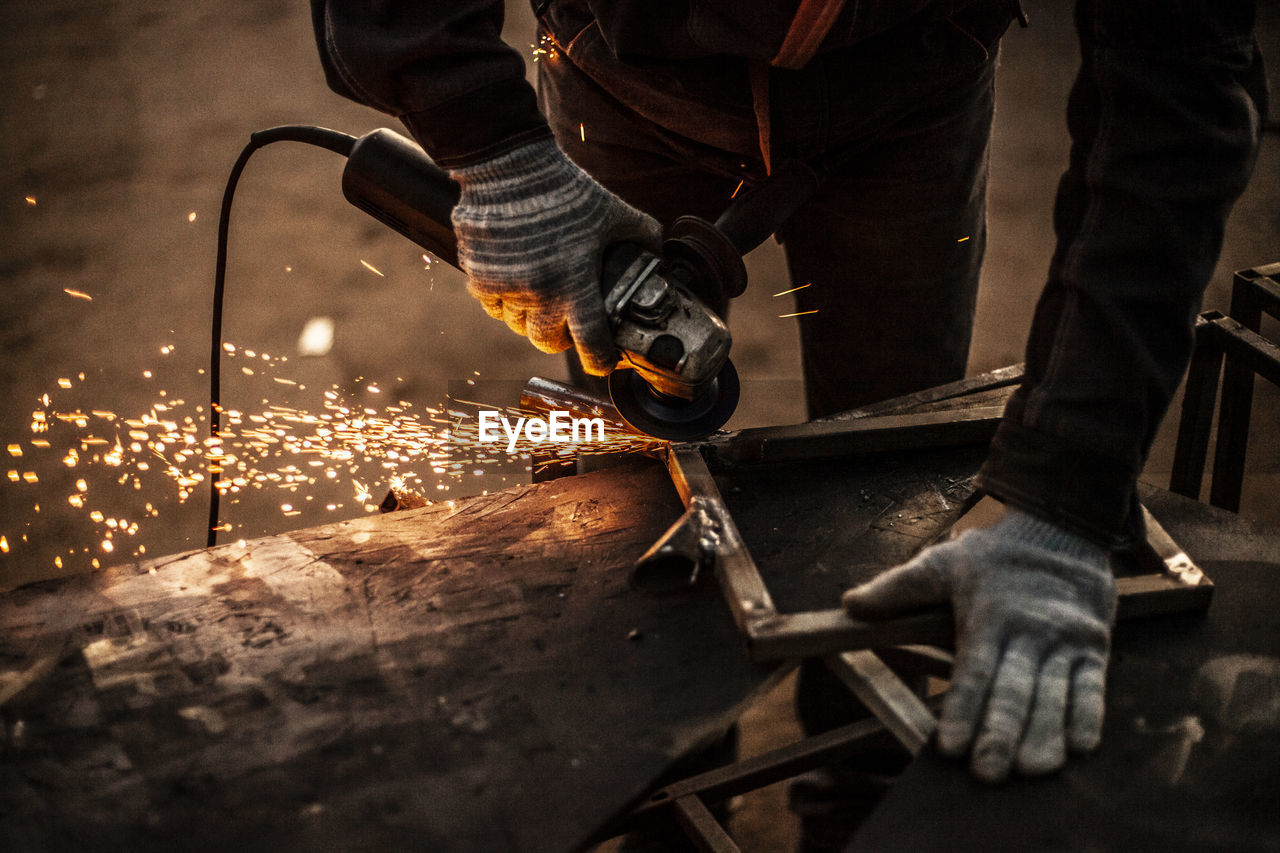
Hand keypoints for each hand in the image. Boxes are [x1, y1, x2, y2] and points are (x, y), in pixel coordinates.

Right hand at [448, 138, 662, 374]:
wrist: (511, 167)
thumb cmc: (566, 190)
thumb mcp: (615, 212)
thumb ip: (643, 236)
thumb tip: (659, 254)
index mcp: (577, 285)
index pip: (591, 346)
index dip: (600, 360)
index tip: (603, 360)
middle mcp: (539, 294)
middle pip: (548, 344)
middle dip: (560, 340)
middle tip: (568, 324)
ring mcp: (506, 288)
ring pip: (517, 326)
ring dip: (530, 319)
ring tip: (540, 298)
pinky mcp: (479, 276)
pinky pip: (492, 305)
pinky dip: (504, 301)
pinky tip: (515, 282)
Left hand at [841, 508, 1115, 782]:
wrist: (1060, 526)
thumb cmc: (993, 556)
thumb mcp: (941, 563)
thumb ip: (896, 590)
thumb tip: (848, 604)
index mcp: (987, 616)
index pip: (972, 670)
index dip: (961, 708)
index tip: (949, 747)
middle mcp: (1028, 632)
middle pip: (1013, 690)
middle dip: (1001, 734)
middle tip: (989, 774)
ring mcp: (1064, 640)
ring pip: (1054, 694)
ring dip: (1045, 734)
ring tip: (1033, 771)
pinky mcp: (1093, 644)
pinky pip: (1093, 684)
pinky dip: (1089, 716)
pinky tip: (1081, 749)